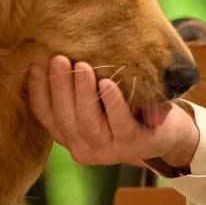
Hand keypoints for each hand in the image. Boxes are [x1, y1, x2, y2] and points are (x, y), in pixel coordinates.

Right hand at [27, 55, 199, 169]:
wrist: (170, 132)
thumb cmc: (127, 108)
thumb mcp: (97, 100)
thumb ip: (75, 88)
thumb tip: (46, 53)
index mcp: (70, 136)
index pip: (45, 115)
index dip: (38, 89)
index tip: (35, 63)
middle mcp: (84, 148)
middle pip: (64, 118)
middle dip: (59, 86)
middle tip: (59, 58)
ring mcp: (109, 151)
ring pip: (88, 123)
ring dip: (83, 93)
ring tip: (81, 66)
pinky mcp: (134, 145)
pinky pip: (120, 124)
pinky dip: (112, 103)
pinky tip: (108, 83)